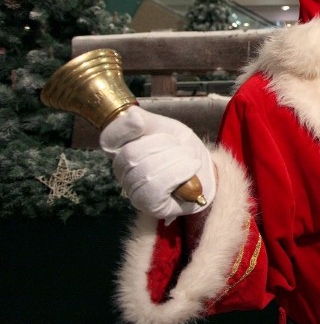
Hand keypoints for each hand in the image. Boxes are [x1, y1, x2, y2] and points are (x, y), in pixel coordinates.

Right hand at [100, 106, 215, 221]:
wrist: (206, 170)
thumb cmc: (182, 149)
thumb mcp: (166, 127)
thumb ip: (146, 120)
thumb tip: (132, 116)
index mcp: (121, 149)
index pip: (109, 139)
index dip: (123, 128)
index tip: (142, 122)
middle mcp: (123, 172)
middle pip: (132, 154)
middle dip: (166, 145)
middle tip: (181, 146)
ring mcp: (134, 191)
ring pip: (147, 171)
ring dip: (177, 160)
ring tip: (189, 159)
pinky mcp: (150, 207)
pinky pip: (157, 189)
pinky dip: (179, 174)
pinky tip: (191, 168)